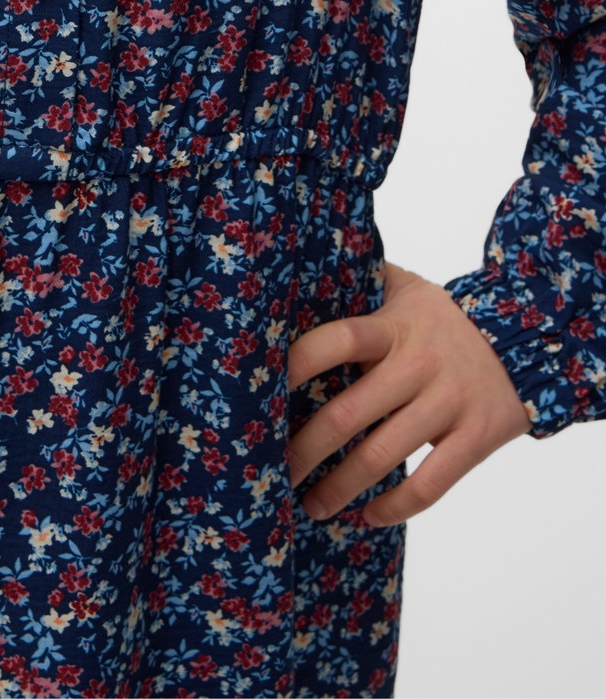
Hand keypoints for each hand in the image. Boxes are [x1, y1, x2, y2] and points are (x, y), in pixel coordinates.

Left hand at [286, 259, 532, 525]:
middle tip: (272, 470)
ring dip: (341, 487)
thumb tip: (302, 268)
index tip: (261, 390)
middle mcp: (418, 366)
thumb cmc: (445, 317)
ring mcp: (448, 404)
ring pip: (383, 456)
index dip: (300, 362)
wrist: (525, 340)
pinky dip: (396, 508)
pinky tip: (368, 517)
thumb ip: (362, 281)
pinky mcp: (475, 439)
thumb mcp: (407, 289)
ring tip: (310, 506)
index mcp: (394, 328)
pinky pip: (430, 484)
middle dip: (305, 448)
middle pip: (349, 413)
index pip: (339, 340)